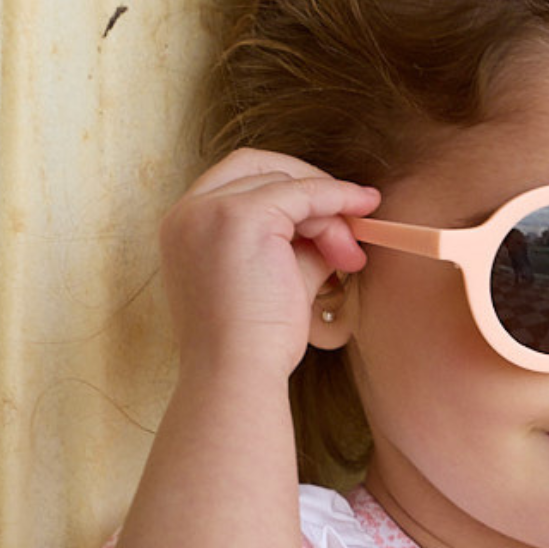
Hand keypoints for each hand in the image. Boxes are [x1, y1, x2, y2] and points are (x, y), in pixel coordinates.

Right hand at [156, 147, 381, 378]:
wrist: (236, 379)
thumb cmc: (252, 350)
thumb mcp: (273, 285)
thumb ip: (298, 250)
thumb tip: (337, 228)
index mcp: (184, 229)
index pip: (240, 184)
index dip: (289, 192)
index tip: (330, 218)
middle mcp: (187, 213)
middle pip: (258, 168)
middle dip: (310, 191)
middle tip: (352, 228)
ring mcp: (208, 210)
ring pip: (283, 181)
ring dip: (328, 211)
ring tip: (352, 256)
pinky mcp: (239, 216)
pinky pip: (300, 191)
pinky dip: (335, 198)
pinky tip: (363, 210)